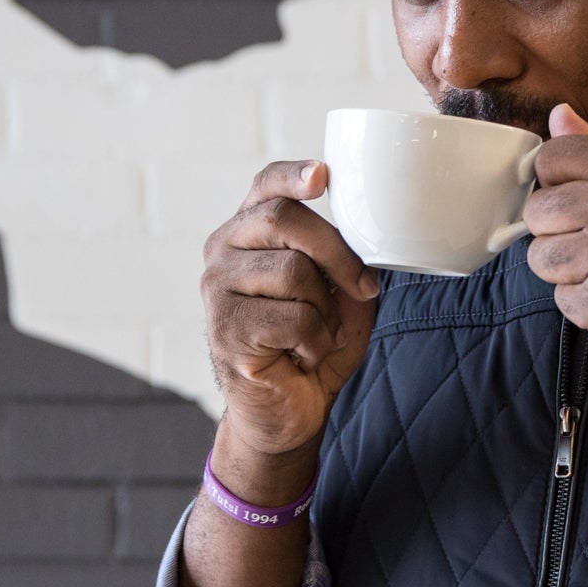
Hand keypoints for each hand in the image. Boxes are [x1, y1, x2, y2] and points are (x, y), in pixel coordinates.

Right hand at [201, 161, 379, 456]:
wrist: (286, 412)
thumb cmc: (312, 345)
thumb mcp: (340, 295)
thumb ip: (346, 260)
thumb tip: (371, 235)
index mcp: (249, 232)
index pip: (265, 185)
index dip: (293, 174)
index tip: (323, 175)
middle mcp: (222, 252)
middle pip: (283, 218)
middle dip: (337, 252)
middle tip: (362, 288)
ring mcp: (216, 289)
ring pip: (293, 271)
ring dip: (325, 310)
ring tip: (316, 334)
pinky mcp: (224, 329)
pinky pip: (293, 318)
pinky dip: (316, 341)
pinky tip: (303, 356)